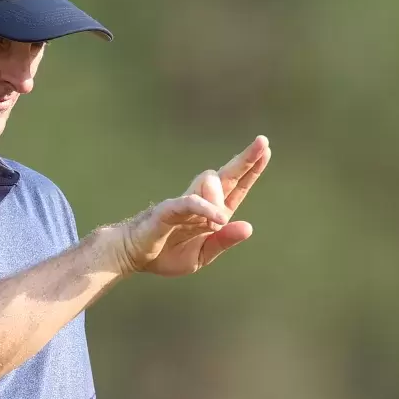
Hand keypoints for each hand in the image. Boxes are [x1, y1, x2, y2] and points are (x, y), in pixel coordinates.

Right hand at [113, 135, 269, 275]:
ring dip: (220, 198)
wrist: (133, 256)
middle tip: (262, 142)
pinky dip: (206, 208)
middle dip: (245, 159)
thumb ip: (224, 241)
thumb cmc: (167, 252)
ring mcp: (185, 202)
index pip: (236, 186)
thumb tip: (248, 227)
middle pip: (227, 174)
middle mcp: (201, 201)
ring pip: (211, 182)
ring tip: (217, 221)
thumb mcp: (203, 254)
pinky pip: (191, 202)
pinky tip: (219, 218)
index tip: (265, 150)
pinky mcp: (168, 209)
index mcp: (213, 212)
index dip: (251, 169)